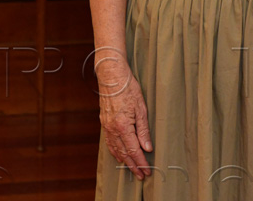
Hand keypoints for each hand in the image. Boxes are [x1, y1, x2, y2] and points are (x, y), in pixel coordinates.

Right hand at [97, 61, 151, 178]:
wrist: (111, 77)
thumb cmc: (128, 88)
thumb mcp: (141, 108)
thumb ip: (144, 130)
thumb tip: (147, 147)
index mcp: (123, 126)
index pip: (134, 150)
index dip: (141, 162)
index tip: (147, 170)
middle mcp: (113, 129)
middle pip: (124, 153)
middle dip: (134, 166)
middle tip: (142, 175)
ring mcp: (107, 127)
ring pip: (116, 149)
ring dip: (124, 161)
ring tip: (132, 169)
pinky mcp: (104, 123)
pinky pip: (109, 142)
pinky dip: (115, 152)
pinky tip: (119, 155)